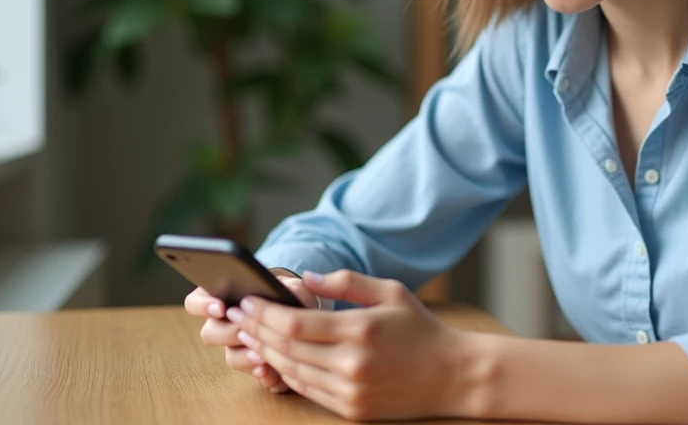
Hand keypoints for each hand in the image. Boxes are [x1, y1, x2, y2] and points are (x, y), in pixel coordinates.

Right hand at [183, 271, 319, 394]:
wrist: (303, 322)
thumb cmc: (290, 296)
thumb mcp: (291, 286)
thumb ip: (287, 287)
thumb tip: (284, 293)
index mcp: (225, 299)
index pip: (195, 302)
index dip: (202, 305)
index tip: (220, 308)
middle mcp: (225, 326)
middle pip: (209, 334)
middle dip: (228, 333)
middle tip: (246, 331)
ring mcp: (238, 348)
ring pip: (230, 358)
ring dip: (245, 358)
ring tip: (263, 357)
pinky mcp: (254, 367)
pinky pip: (252, 376)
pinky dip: (263, 376)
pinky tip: (274, 375)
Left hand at [228, 269, 471, 420]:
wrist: (453, 376)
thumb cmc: (421, 329)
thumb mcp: (390, 292)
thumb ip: (346, 282)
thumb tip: (305, 278)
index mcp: (361, 329)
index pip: (295, 323)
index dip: (264, 313)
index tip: (245, 301)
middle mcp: (352, 363)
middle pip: (286, 348)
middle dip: (256, 330)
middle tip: (235, 317)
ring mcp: (351, 390)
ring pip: (291, 371)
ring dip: (265, 354)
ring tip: (247, 337)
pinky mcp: (352, 409)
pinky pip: (307, 391)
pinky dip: (286, 374)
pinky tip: (274, 359)